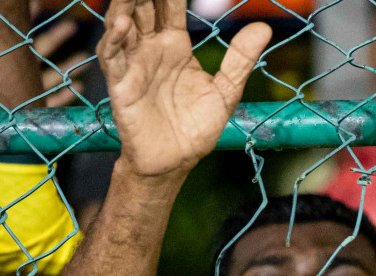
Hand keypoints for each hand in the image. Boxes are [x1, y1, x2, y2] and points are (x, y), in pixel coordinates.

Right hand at [98, 0, 270, 177]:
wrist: (177, 160)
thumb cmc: (196, 126)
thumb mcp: (226, 90)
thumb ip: (240, 58)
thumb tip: (263, 27)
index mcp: (175, 45)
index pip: (169, 8)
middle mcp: (151, 49)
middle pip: (143, 9)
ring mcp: (134, 64)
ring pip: (123, 25)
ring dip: (124, 6)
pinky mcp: (121, 84)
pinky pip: (112, 57)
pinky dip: (114, 39)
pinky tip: (122, 23)